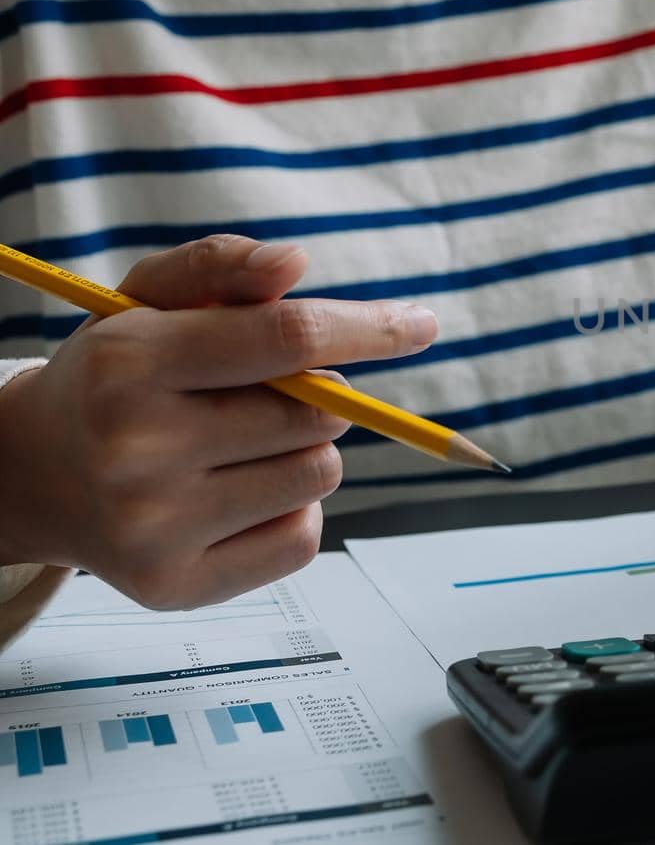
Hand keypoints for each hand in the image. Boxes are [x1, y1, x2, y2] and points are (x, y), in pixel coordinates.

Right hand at [0, 235, 437, 608]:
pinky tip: (236, 493)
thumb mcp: (146, 300)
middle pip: (316, 416)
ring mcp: (155, 527)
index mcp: (131, 364)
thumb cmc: (112, 375)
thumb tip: (294, 265)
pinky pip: (301, 539)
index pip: (287, 339)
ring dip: (305, 452)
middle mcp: (138, 450)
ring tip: (241, 444)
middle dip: (318, 396)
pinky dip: (292, 510)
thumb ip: (221, 268)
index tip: (420, 324)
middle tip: (265, 394)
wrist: (29, 474)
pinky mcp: (175, 586)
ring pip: (318, 476)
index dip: (367, 329)